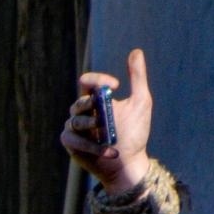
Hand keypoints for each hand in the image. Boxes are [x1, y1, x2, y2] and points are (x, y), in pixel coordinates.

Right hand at [61, 47, 152, 193]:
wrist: (129, 162)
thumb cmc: (135, 132)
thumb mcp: (140, 101)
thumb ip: (137, 78)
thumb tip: (135, 51)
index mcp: (97, 99)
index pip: (88, 82)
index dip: (97, 79)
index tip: (115, 85)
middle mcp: (83, 112)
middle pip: (80, 101)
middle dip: (93, 105)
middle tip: (107, 113)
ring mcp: (76, 129)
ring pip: (76, 121)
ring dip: (93, 126)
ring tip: (109, 136)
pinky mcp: (72, 145)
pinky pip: (74, 140)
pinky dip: (92, 146)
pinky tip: (110, 151)